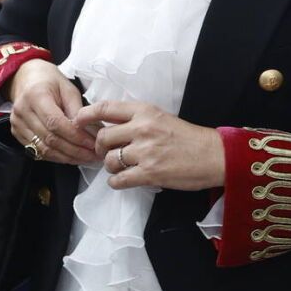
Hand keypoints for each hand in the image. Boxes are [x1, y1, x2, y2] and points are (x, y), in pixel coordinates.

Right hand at [8, 59, 93, 164]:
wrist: (25, 78)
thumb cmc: (49, 81)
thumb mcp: (68, 88)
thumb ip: (77, 109)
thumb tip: (91, 131)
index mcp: (36, 95)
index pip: (55, 123)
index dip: (75, 136)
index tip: (92, 143)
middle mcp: (23, 111)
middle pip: (49, 139)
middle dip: (74, 150)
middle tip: (93, 155)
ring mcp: (17, 124)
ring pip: (43, 149)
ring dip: (66, 157)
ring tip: (85, 158)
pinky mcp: (16, 133)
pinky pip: (37, 151)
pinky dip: (56, 157)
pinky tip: (71, 157)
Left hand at [80, 100, 225, 191]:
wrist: (213, 155)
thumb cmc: (188, 138)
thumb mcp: (161, 118)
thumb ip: (136, 119)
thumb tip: (108, 126)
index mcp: (145, 112)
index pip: (106, 108)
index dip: (86, 115)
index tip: (77, 121)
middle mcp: (142, 129)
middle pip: (103, 138)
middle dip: (101, 148)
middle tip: (108, 153)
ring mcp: (145, 152)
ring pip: (109, 161)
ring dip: (111, 166)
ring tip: (123, 167)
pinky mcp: (150, 173)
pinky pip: (118, 180)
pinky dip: (117, 182)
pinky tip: (125, 180)